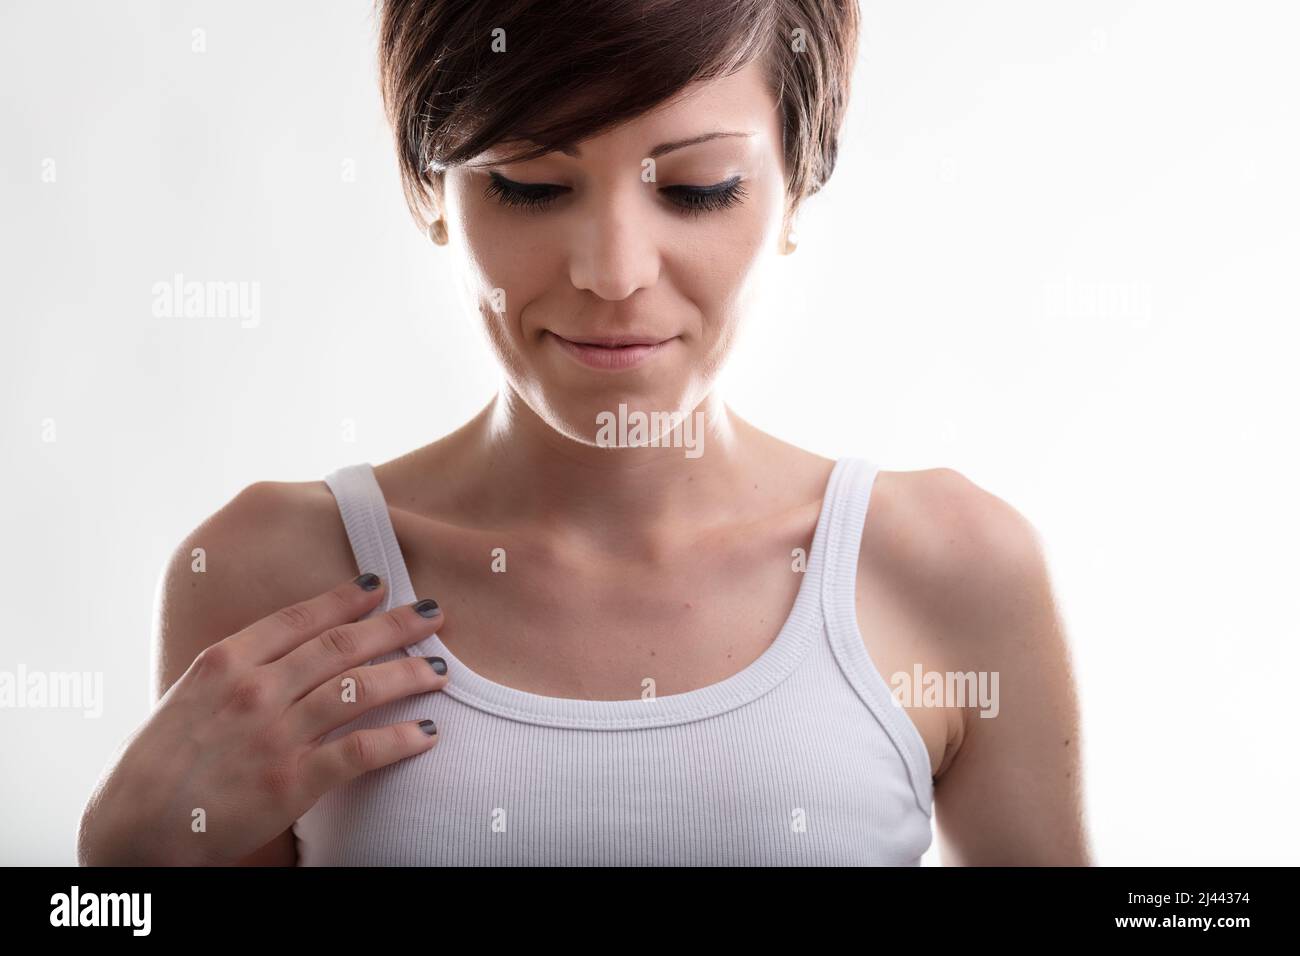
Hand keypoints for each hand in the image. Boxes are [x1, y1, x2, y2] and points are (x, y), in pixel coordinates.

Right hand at [77, 573, 447, 865]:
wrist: (132, 830)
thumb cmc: (155, 765)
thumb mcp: (187, 697)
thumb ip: (235, 672)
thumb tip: (280, 655)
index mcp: (225, 661)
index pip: (300, 617)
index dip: (346, 599)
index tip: (378, 585)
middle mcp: (255, 689)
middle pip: (341, 645)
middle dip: (395, 625)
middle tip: (432, 613)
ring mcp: (276, 734)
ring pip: (360, 689)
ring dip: (408, 675)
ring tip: (440, 671)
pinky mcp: (292, 781)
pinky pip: (361, 750)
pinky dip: (400, 739)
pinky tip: (426, 733)